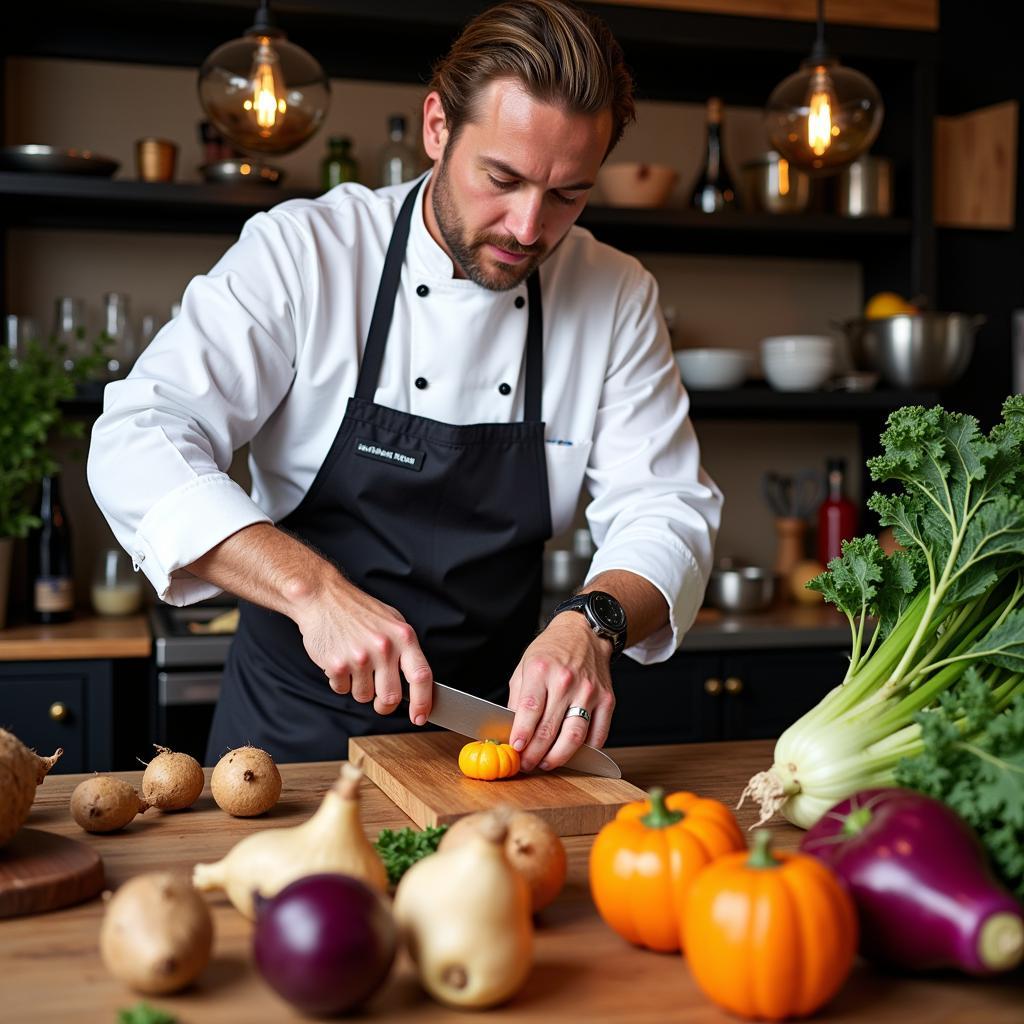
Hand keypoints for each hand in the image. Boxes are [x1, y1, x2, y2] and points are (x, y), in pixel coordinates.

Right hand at [291, 572, 433, 722]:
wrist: (323, 598)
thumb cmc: (358, 611)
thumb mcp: (392, 622)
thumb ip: (405, 649)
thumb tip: (418, 682)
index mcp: (403, 637)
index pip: (421, 676)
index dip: (423, 702)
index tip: (420, 717)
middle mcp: (384, 647)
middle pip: (391, 697)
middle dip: (384, 705)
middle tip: (380, 701)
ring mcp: (360, 657)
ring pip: (364, 696)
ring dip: (359, 688)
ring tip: (354, 666)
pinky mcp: (337, 664)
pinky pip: (342, 690)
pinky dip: (340, 682)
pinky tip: (339, 661)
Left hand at [507, 612, 615, 771]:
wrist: (584, 633)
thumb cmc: (552, 650)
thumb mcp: (525, 666)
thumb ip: (518, 699)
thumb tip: (511, 731)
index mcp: (541, 670)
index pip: (530, 709)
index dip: (521, 734)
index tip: (515, 749)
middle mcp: (566, 681)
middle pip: (550, 728)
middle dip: (535, 753)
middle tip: (527, 764)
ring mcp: (589, 691)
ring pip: (574, 736)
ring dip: (558, 757)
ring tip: (546, 764)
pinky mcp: (607, 700)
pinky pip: (598, 734)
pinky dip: (585, 751)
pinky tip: (573, 755)